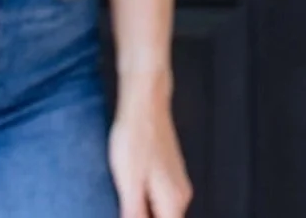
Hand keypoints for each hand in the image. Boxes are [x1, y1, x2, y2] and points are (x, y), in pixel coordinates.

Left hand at [109, 77, 191, 217]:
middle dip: (143, 215)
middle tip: (124, 202)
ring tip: (124, 192)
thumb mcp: (129, 182)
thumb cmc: (135, 136)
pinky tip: (129, 181)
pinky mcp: (168, 167)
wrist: (144, 101)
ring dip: (142, 207)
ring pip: (160, 207)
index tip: (130, 212)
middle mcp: (181, 193)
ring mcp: (176, 179)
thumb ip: (134, 214)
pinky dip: (144, 194)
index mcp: (173, 201)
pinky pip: (157, 193)